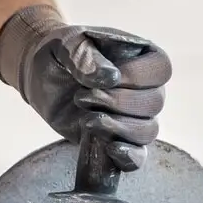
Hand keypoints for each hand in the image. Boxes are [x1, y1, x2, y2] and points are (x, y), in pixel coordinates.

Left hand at [0, 4, 171, 171]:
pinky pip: (138, 157)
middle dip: (118, 103)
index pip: (160, 70)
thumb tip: (111, 78)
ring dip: (118, 128)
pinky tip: (110, 149)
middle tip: (83, 97)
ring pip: (148, 131)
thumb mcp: (68, 44)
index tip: (106, 79)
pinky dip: (129, 157)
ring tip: (87, 119)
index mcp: (143, 56)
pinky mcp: (119, 140)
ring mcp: (135, 116)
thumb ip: (86, 56)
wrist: (42, 75)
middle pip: (154, 103)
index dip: (136, 77)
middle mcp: (146, 87)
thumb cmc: (61, 53)